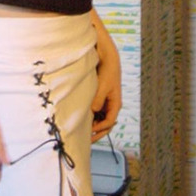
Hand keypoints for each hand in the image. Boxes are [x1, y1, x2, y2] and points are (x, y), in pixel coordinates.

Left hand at [90, 11, 121, 142]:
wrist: (106, 55)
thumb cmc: (106, 69)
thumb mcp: (102, 85)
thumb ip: (97, 99)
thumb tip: (92, 113)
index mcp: (115, 103)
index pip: (109, 123)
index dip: (99, 130)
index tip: (88, 133)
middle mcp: (110, 104)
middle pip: (105, 124)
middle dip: (96, 133)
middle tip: (84, 141)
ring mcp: (104, 101)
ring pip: (99, 119)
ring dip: (91, 125)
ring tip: (79, 132)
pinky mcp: (98, 96)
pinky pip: (94, 111)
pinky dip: (89, 117)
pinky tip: (79, 119)